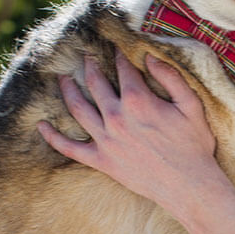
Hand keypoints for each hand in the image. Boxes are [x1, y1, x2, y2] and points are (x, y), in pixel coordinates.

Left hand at [37, 51, 234, 233]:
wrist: (189, 186)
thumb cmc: (194, 145)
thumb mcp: (191, 105)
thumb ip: (170, 77)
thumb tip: (149, 56)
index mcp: (138, 101)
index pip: (123, 69)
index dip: (119, 55)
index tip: (115, 47)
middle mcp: (117, 117)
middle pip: (96, 83)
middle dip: (90, 66)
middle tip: (84, 56)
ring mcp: (105, 140)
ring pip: (78, 108)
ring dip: (68, 90)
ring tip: (62, 78)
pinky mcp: (101, 161)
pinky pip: (70, 148)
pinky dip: (53, 137)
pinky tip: (41, 125)